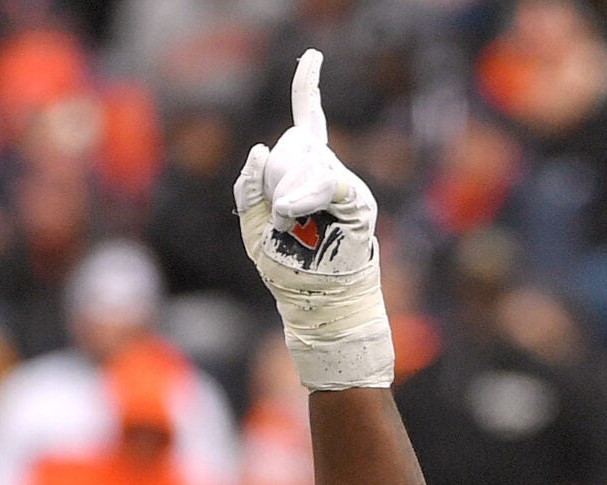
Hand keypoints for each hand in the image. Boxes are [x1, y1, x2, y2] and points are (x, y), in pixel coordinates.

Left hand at [233, 50, 391, 390]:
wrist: (320, 305)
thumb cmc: (288, 271)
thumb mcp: (252, 229)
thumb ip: (249, 189)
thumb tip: (259, 148)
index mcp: (305, 174)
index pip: (307, 122)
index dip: (308, 87)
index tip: (313, 57)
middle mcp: (329, 173)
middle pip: (295, 143)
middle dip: (275, 179)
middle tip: (280, 219)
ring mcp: (345, 186)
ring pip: (307, 162)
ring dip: (287, 197)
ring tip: (292, 229)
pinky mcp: (357, 202)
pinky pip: (327, 182)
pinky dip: (304, 197)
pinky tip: (293, 213)